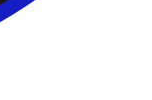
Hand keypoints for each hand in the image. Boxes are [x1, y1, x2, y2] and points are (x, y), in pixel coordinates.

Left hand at [22, 48, 145, 85]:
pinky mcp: (83, 95)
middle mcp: (69, 95)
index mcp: (63, 90)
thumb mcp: (76, 56)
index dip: (28, 78)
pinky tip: (65, 79)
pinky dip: (63, 86)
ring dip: (51, 86)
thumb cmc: (103, 71)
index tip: (26, 69)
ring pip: (57, 91)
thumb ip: (58, 63)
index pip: (36, 88)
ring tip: (51, 76)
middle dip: (37, 84)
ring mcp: (76, 95)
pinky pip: (68, 90)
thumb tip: (50, 73)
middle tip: (32, 74)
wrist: (125, 85)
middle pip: (45, 92)